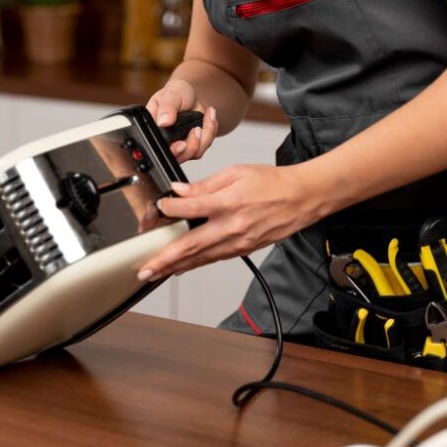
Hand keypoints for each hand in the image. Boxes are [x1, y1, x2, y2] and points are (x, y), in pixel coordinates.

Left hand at [136, 163, 314, 279]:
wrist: (301, 198)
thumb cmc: (271, 183)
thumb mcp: (236, 173)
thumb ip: (205, 185)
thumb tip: (180, 191)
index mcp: (229, 202)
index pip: (191, 207)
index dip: (170, 208)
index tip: (157, 206)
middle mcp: (232, 227)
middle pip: (191, 245)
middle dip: (164, 259)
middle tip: (144, 268)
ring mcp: (238, 242)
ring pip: (200, 258)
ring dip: (175, 267)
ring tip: (154, 273)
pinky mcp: (242, 250)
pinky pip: (213, 259)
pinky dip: (194, 264)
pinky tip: (180, 267)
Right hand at [146, 78, 217, 163]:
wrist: (189, 93)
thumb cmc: (175, 93)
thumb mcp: (169, 95)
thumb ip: (166, 107)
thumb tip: (163, 121)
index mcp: (155, 132)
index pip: (160, 149)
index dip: (172, 152)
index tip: (182, 144)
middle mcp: (167, 142)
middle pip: (179, 157)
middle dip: (191, 146)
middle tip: (197, 129)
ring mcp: (182, 145)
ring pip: (195, 153)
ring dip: (205, 135)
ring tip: (208, 115)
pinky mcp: (195, 144)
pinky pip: (206, 144)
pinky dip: (211, 130)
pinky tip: (210, 115)